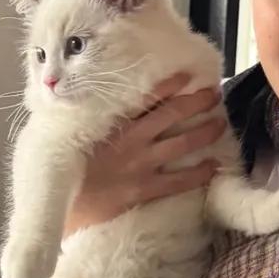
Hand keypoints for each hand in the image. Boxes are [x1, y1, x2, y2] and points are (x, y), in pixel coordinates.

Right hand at [63, 73, 225, 235]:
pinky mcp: (143, 189)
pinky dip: (199, 174)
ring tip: (220, 123)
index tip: (187, 75)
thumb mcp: (64, 134)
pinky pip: (178, 181)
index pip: (146, 97)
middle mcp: (131, 139)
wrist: (58, 203)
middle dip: (196, 103)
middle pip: (172, 115)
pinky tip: (214, 167)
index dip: (170, 85)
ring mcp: (140, 164)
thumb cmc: (59, 168)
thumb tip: (83, 101)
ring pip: (182, 143)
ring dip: (204, 132)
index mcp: (112, 123)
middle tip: (214, 94)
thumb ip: (81, 118)